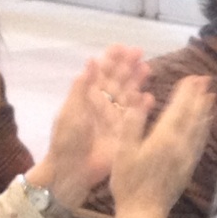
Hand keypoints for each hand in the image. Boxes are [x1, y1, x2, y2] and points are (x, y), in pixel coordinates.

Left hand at [31, 47, 151, 210]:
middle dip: (127, 66)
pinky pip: (135, 115)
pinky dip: (143, 106)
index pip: (101, 73)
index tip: (121, 47)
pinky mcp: (124, 132)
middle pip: (117, 81)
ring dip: (137, 81)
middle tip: (140, 52)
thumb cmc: (66, 141)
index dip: (111, 60)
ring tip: (147, 68)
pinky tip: (150, 97)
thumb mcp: (70, 111)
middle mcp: (102, 104)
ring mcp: (114, 118)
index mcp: (87, 97)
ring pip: (128, 95)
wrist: (71, 171)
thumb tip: (90, 61)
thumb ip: (81, 87)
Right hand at [108, 75, 213, 217]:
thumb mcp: (123, 152)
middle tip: (206, 80)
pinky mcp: (188, 168)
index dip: (186, 92)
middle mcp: (180, 146)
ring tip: (211, 96)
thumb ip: (133, 123)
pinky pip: (199, 143)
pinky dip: (204, 129)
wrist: (143, 213)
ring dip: (206, 111)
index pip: (178, 109)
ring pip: (200, 129)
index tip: (192, 77)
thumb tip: (142, 98)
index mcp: (163, 139)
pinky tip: (206, 124)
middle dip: (199, 96)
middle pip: (193, 116)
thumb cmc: (128, 183)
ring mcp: (186, 158)